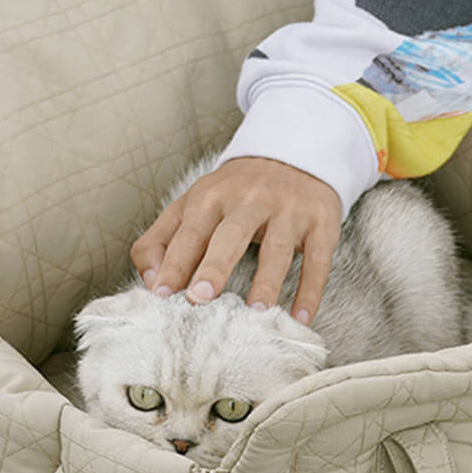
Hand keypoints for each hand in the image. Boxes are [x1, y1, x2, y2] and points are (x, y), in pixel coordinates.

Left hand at [130, 157, 341, 323]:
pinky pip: (318, 260)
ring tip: (256, 312)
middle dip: (214, 266)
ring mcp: (288, 211)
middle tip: (199, 298)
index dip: (173, 263)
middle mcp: (250, 200)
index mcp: (211, 197)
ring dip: (267, 282)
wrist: (295, 154)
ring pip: (277, 249)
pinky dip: (311, 290)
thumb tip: (150, 283)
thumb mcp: (193, 205)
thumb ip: (161, 240)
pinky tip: (301, 318)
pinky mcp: (321, 224)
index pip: (189, 233)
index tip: (160, 294)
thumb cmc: (235, 195)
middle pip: (230, 235)